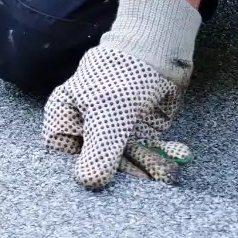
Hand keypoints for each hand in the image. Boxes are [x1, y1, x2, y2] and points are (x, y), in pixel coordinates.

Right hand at [42, 0, 200, 190]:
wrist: (159, 50)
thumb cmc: (123, 72)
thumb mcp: (109, 113)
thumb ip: (99, 150)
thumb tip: (88, 183)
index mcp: (63, 119)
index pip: (62, 159)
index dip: (79, 173)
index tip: (101, 186)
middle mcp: (84, 130)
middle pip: (96, 164)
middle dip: (123, 175)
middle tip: (143, 184)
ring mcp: (110, 133)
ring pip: (123, 163)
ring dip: (146, 168)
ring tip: (166, 173)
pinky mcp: (133, 135)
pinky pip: (142, 155)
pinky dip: (158, 159)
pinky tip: (174, 160)